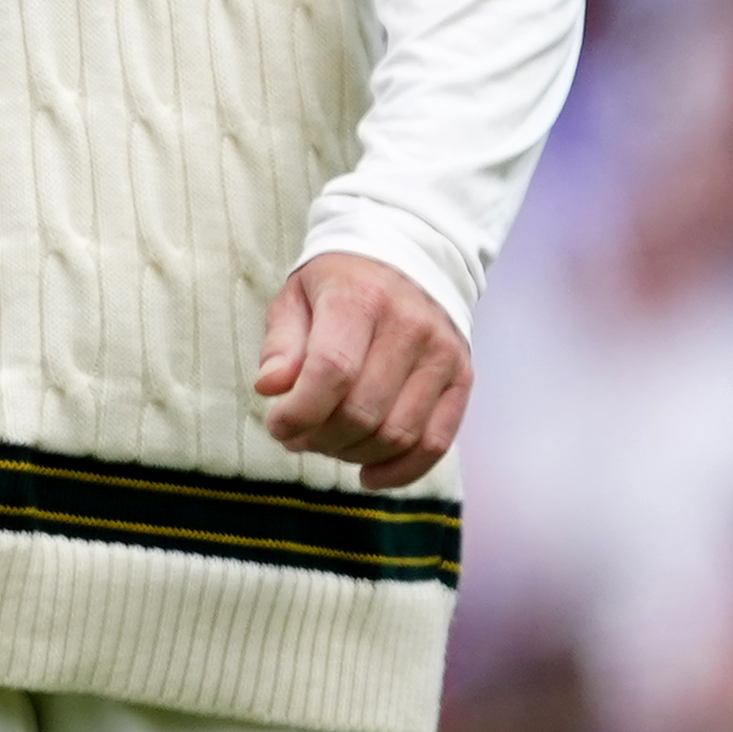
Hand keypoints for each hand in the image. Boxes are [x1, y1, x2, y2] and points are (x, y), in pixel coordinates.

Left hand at [257, 252, 470, 489]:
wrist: (407, 257)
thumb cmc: (339, 284)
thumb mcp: (295, 296)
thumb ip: (281, 343)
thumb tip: (270, 389)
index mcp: (361, 300)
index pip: (332, 371)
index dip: (300, 411)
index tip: (276, 426)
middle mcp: (410, 328)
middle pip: (364, 410)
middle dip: (320, 438)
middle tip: (295, 438)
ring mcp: (442, 356)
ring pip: (399, 433)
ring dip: (353, 454)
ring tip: (324, 445)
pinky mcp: (462, 379)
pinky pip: (436, 442)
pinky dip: (400, 471)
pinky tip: (367, 475)